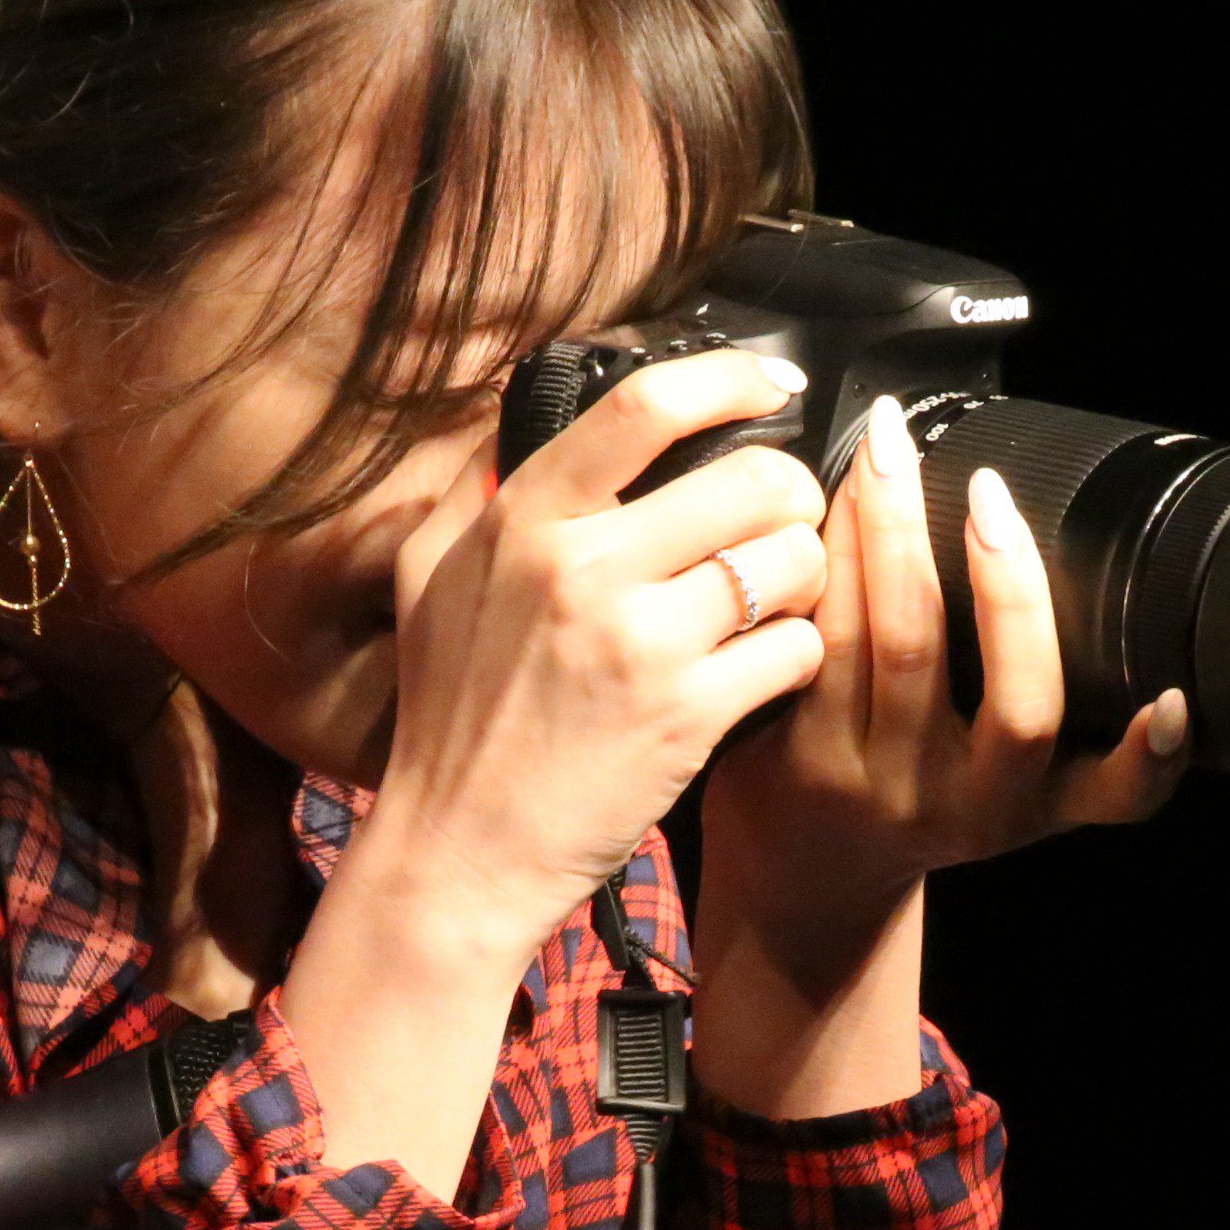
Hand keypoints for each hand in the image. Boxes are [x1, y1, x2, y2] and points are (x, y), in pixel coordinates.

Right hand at [358, 347, 831, 959]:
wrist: (458, 850)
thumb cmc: (447, 715)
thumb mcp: (429, 578)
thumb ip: (474, 487)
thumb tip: (511, 405)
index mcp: (525, 520)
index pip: (645, 408)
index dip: (728, 379)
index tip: (770, 383)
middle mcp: (584, 567)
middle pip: (753, 480)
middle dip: (791, 497)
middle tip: (783, 523)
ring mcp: (640, 642)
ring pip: (789, 561)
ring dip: (800, 577)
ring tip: (772, 600)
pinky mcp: (687, 714)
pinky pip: (796, 647)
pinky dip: (796, 652)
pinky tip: (763, 667)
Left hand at [701, 395, 1188, 926]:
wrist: (806, 874)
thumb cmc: (925, 800)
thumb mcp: (1010, 791)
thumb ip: (1046, 710)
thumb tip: (1061, 556)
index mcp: (1028, 806)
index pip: (1108, 792)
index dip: (1148, 758)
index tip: (1175, 701)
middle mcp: (960, 803)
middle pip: (997, 691)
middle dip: (1002, 578)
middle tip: (990, 486)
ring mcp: (876, 781)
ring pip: (890, 645)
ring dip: (892, 535)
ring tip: (891, 452)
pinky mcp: (799, 750)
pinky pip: (820, 638)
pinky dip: (828, 558)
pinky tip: (831, 498)